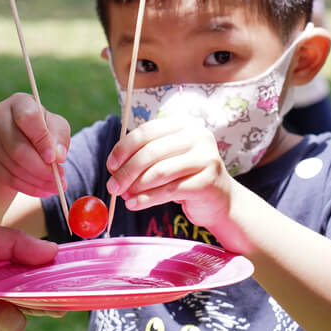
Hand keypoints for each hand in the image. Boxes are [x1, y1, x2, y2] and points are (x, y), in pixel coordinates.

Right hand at [0, 92, 69, 196]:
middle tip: (60, 180)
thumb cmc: (43, 129)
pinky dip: (26, 187)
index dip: (42, 140)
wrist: (20, 140)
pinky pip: (5, 178)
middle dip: (41, 168)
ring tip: (55, 187)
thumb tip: (58, 156)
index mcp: (19, 102)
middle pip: (17, 147)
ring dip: (36, 181)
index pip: (28, 118)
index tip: (55, 159)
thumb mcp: (56, 128)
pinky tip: (42, 190)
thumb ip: (59, 138)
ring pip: (12, 166)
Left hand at [105, 117, 235, 230]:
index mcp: (184, 125)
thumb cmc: (186, 177)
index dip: (124, 148)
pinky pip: (169, 191)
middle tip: (112, 187)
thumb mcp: (166, 160)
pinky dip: (147, 199)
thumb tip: (113, 170)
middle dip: (127, 171)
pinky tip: (134, 205)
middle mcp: (197, 136)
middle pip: (151, 152)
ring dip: (136, 187)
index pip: (147, 131)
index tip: (110, 165)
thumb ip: (143, 159)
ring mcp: (205, 158)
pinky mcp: (207, 181)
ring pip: (159, 172)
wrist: (220, 199)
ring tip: (124, 197)